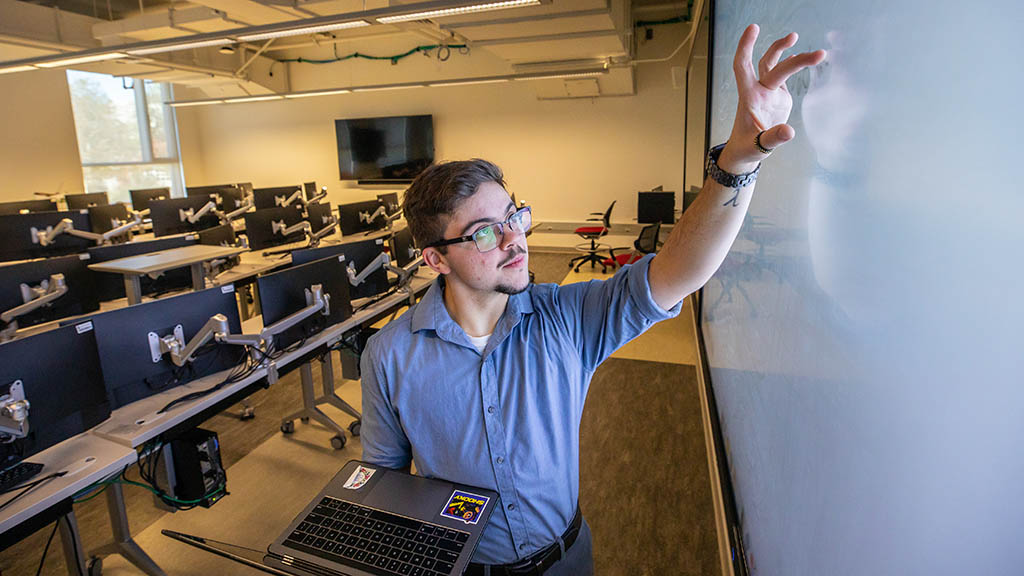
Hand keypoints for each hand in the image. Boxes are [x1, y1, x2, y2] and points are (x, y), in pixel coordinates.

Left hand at [720, 24, 826, 172]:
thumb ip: (773, 138)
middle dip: (786, 52)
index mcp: (749, 97)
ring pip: (773, 65)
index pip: (743, 66)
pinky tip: (802, 56)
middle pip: (770, 64)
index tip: (753, 28)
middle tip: (809, 46)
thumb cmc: (747, 148)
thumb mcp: (759, 146)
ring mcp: (767, 92)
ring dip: (785, 51)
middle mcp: (757, 90)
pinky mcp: (777, 97)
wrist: (746, 151)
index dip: (746, 46)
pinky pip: (783, 76)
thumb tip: (789, 132)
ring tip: (797, 38)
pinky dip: (792, 64)